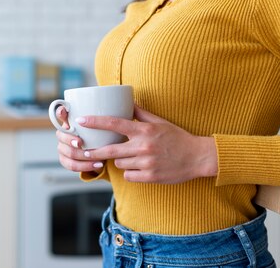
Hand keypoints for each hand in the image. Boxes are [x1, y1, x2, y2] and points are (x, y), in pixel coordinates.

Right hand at [54, 106, 104, 173]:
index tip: (65, 113)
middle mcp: (62, 134)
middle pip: (61, 136)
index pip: (60, 114)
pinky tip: (97, 165)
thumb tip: (117, 103)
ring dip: (81, 155)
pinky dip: (85, 166)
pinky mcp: (66, 160)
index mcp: (69, 121)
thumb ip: (103, 116)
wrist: (96, 150)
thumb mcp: (101, 124)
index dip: (61, 113)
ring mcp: (62, 148)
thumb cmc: (97, 133)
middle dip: (70, 140)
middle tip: (80, 143)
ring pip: (68, 153)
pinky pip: (72, 165)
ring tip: (96, 157)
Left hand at [78, 105, 217, 182]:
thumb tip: (128, 101)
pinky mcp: (150, 177)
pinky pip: (129, 176)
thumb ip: (141, 113)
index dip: (95, 122)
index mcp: (144, 130)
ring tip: (131, 157)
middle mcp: (143, 146)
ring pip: (119, 164)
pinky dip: (130, 173)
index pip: (114, 123)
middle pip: (110, 150)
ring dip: (120, 161)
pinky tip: (139, 168)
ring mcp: (146, 163)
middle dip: (95, 152)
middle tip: (85, 151)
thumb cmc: (177, 137)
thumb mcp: (160, 122)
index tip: (82, 121)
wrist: (197, 157)